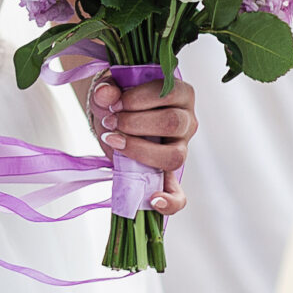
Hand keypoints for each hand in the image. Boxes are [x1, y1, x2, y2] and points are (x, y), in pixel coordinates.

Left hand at [91, 76, 195, 214]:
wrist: (114, 118)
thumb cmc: (119, 102)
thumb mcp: (110, 92)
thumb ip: (107, 90)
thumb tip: (106, 92)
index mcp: (180, 94)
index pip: (169, 93)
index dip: (138, 99)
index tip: (114, 104)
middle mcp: (187, 121)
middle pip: (172, 123)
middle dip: (135, 123)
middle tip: (110, 122)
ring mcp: (181, 148)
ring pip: (174, 156)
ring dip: (140, 151)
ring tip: (114, 141)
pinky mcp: (169, 174)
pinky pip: (178, 195)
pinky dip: (169, 201)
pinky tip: (153, 200)